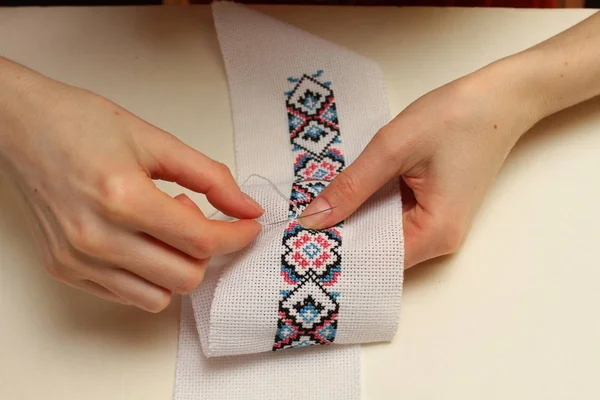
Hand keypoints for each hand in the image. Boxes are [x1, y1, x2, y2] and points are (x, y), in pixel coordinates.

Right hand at [0, 61, 262, 311]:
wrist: (21, 126)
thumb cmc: (82, 124)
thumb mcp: (155, 140)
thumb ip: (210, 176)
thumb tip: (247, 208)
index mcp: (123, 198)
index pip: (201, 241)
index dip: (236, 235)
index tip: (248, 225)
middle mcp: (96, 238)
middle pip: (185, 277)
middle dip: (206, 250)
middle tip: (193, 216)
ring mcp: (77, 260)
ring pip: (159, 296)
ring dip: (175, 265)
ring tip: (160, 226)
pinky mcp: (65, 269)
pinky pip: (126, 295)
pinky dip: (148, 275)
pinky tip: (139, 240)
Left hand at [299, 59, 542, 267]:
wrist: (501, 97)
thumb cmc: (454, 117)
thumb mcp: (393, 148)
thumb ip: (351, 187)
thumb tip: (312, 220)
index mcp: (434, 233)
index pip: (374, 260)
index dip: (337, 251)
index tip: (299, 244)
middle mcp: (439, 241)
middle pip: (378, 251)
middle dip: (342, 236)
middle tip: (298, 225)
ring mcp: (437, 226)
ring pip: (384, 235)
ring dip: (354, 220)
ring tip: (315, 210)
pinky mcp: (433, 210)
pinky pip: (394, 219)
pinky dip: (371, 208)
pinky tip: (347, 195)